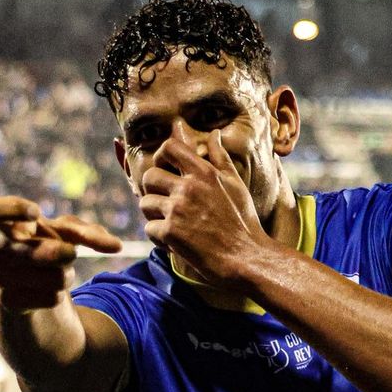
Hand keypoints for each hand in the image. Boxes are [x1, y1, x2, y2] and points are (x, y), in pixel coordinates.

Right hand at [0, 196, 122, 311]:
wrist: (27, 291)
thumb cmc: (47, 250)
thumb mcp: (66, 234)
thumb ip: (89, 233)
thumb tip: (117, 246)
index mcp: (11, 225)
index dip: (13, 209)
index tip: (35, 213)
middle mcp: (1, 249)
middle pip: (36, 252)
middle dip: (59, 254)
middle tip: (70, 255)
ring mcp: (0, 277)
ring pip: (52, 277)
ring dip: (64, 277)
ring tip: (56, 276)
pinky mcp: (5, 302)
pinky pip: (48, 298)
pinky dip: (56, 297)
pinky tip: (49, 294)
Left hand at [138, 130, 264, 285]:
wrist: (247, 257)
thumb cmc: (243, 221)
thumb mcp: (235, 183)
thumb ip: (220, 157)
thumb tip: (213, 134)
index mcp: (204, 172)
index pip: (169, 147)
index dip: (161, 157)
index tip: (165, 170)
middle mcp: (189, 187)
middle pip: (149, 176)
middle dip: (153, 190)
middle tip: (165, 203)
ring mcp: (178, 210)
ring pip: (145, 204)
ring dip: (154, 215)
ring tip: (172, 224)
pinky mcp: (171, 232)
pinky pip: (149, 229)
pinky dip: (159, 238)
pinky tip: (176, 242)